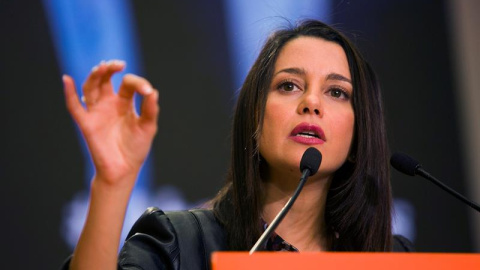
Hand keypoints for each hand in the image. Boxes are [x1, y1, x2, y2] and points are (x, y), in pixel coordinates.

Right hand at [63, 60, 158, 185]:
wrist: (124, 170)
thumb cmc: (136, 148)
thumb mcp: (148, 127)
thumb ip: (150, 110)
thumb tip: (153, 91)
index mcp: (125, 103)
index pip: (128, 84)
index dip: (138, 84)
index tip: (146, 91)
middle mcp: (109, 104)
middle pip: (105, 79)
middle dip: (110, 69)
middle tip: (118, 64)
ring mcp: (97, 112)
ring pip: (91, 88)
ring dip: (94, 76)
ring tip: (102, 67)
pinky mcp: (87, 123)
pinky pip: (74, 106)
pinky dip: (69, 93)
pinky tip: (67, 79)